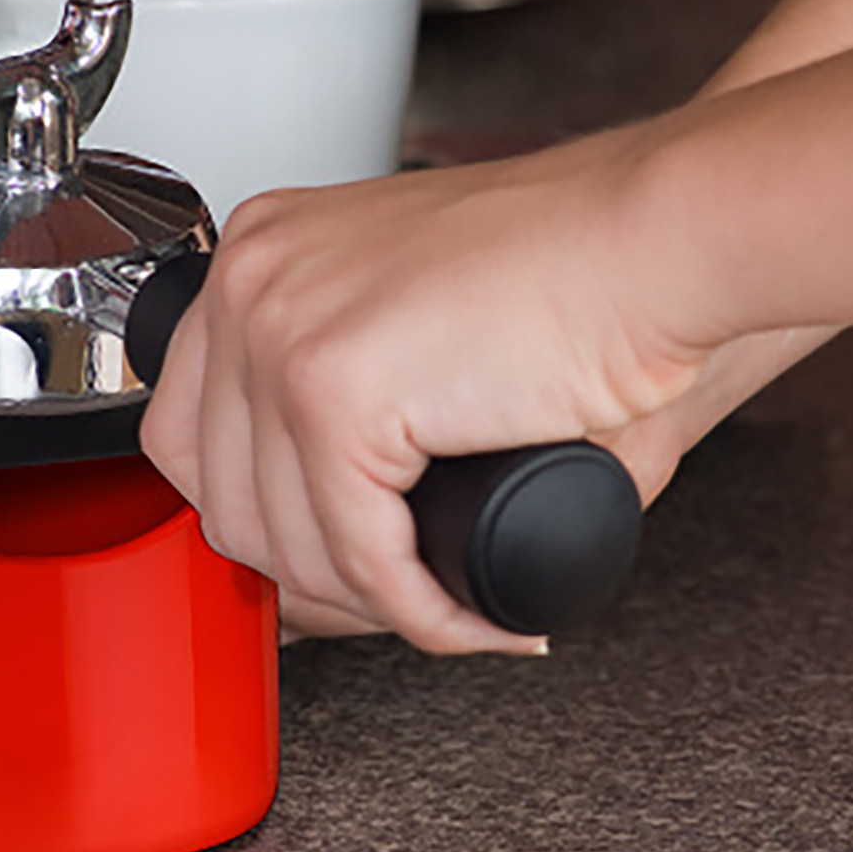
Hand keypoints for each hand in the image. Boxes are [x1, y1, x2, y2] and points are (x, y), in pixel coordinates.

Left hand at [141, 123, 711, 654]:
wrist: (660, 237)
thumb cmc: (573, 269)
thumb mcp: (410, 329)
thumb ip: (335, 422)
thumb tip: (293, 568)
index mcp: (258, 258)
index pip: (192, 433)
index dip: (257, 518)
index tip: (322, 557)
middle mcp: (252, 282)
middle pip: (222, 496)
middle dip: (311, 576)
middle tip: (395, 595)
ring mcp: (283, 332)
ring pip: (287, 542)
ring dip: (368, 604)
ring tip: (444, 602)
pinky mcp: (337, 391)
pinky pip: (362, 556)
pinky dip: (420, 611)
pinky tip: (472, 614)